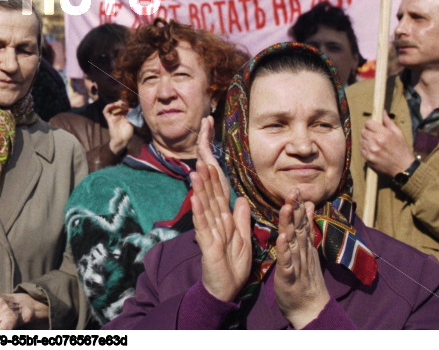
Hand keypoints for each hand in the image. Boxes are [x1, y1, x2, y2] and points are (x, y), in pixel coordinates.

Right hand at [104, 101, 134, 154]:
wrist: (121, 141)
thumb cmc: (127, 134)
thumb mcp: (132, 123)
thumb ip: (131, 116)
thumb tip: (131, 108)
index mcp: (125, 116)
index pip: (125, 106)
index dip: (127, 104)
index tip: (129, 105)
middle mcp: (119, 115)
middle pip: (118, 105)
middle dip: (121, 103)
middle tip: (124, 104)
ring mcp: (114, 117)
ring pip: (112, 106)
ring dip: (115, 103)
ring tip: (118, 104)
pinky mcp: (109, 119)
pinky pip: (105, 112)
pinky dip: (107, 107)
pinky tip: (112, 105)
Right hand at [192, 116, 251, 303]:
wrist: (226, 287)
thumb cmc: (233, 263)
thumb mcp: (243, 236)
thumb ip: (241, 217)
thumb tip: (241, 198)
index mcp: (224, 216)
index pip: (220, 189)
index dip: (217, 170)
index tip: (213, 152)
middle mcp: (214, 218)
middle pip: (210, 190)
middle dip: (207, 169)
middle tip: (202, 151)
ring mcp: (209, 229)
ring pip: (204, 203)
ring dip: (200, 186)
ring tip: (196, 167)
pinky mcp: (207, 242)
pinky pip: (203, 223)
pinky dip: (199, 209)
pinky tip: (195, 195)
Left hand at [273, 193, 329, 327]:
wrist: (311, 309)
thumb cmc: (305, 278)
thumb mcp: (306, 250)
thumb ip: (306, 228)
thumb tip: (308, 205)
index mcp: (303, 245)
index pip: (301, 222)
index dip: (298, 205)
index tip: (295, 189)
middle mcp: (301, 251)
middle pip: (298, 227)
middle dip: (295, 208)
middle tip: (294, 190)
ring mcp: (296, 263)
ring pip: (292, 240)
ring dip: (290, 224)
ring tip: (286, 207)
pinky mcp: (289, 276)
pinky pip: (286, 262)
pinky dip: (284, 250)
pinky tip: (282, 238)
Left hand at [360, 111, 413, 176]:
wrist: (403, 167)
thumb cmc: (401, 149)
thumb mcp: (398, 133)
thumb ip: (388, 122)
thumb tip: (382, 111)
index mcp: (384, 134)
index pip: (368, 123)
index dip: (370, 124)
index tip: (374, 127)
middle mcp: (376, 141)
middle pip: (363, 131)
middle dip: (368, 132)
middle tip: (375, 136)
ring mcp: (371, 150)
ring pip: (361, 140)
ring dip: (367, 141)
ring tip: (376, 144)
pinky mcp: (368, 158)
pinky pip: (362, 149)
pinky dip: (366, 149)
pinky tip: (374, 151)